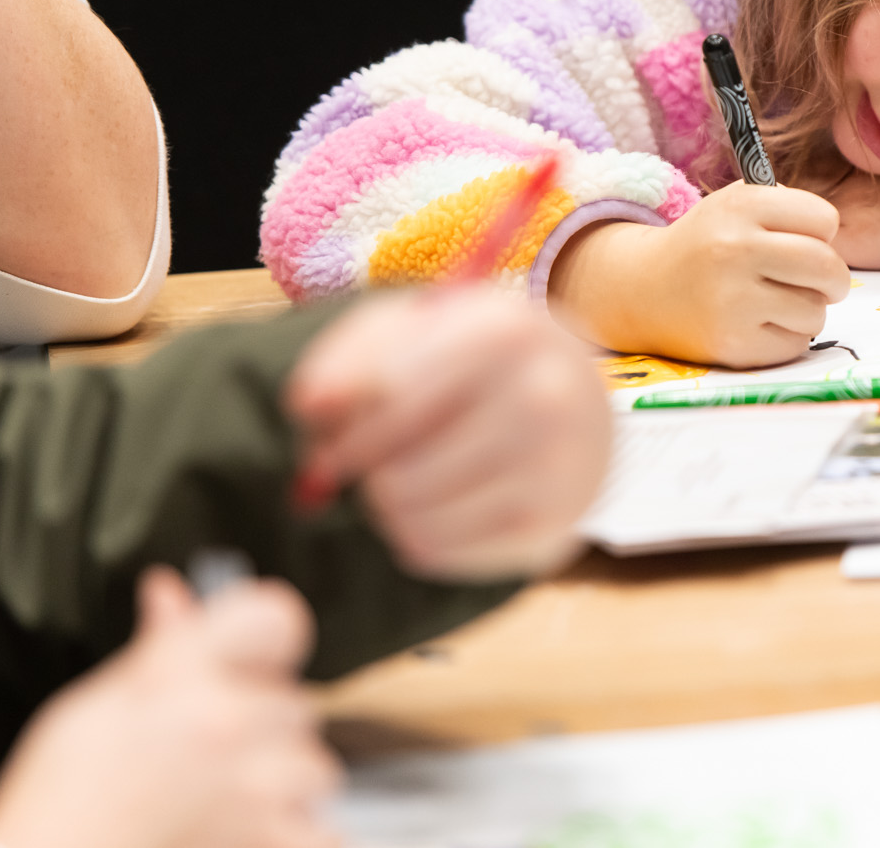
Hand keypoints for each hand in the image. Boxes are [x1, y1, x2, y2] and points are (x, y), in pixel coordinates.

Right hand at [0, 566, 337, 847]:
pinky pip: (322, 831)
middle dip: (263, 725)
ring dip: (281, 785)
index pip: (277, 617)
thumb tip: (169, 590)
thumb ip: (162, 644)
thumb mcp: (106, 699)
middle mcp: (229, 721)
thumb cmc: (72, 788)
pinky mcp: (271, 839)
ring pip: (313, 766)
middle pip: (296, 702)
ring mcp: (255, 785)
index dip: (267, 637)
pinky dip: (295, 833)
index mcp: (186, 673)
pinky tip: (247, 831)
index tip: (255, 657)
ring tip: (220, 797)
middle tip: (211, 747)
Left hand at [285, 287, 611, 580]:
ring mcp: (557, 468)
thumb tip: (309, 405)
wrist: (571, 409)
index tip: (324, 432)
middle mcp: (547, 396)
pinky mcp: (549, 528)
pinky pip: (435, 550)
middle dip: (365, 469)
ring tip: (404, 476)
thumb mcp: (413, 331)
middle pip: (400, 470)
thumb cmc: (471, 363)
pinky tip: (438, 503)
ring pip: (412, 514)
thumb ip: (351, 356)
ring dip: (385, 504)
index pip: (394, 394)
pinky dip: (416, 532)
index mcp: (511, 328)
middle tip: (368, 459)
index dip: (345, 424)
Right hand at [546, 182, 849, 366]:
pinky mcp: (733, 344)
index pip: (825, 219)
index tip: (806, 239)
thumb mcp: (737, 205)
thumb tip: (835, 237)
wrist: (642, 290)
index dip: (822, 231)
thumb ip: (788, 209)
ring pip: (816, 311)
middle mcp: (735, 250)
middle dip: (833, 278)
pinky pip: (796, 344)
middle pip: (828, 267)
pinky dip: (787, 337)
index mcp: (741, 207)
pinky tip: (758, 324)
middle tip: (818, 280)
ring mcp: (733, 301)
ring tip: (776, 301)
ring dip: (806, 309)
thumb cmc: (707, 245)